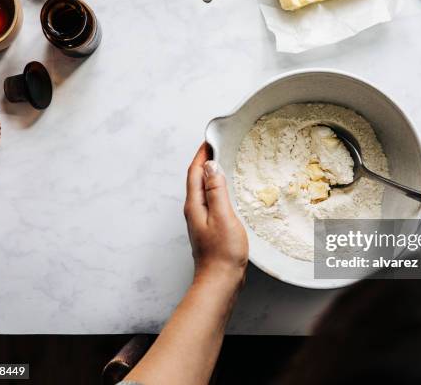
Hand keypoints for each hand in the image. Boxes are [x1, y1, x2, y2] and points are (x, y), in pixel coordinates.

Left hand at [184, 143, 248, 284]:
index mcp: (195, 205)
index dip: (201, 154)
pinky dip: (216, 189)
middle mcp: (194, 211)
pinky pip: (210, 201)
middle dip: (204, 161)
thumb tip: (210, 166)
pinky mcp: (209, 228)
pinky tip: (226, 191)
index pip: (194, 172)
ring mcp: (200, 220)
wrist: (220, 281)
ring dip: (210, 175)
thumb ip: (216, 190)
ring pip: (202, 190)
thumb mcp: (223, 216)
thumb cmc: (223, 252)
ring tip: (222, 163)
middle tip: (217, 147)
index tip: (210, 140)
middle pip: (195, 179)